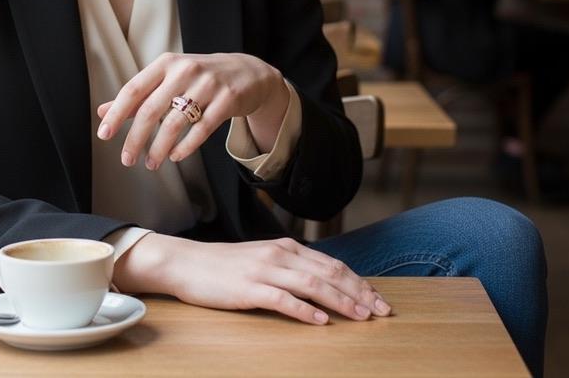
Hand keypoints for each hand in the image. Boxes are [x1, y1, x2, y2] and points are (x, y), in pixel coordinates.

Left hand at [96, 52, 284, 170]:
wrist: (247, 72)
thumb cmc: (200, 77)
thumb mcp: (169, 78)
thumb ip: (138, 95)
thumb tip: (102, 112)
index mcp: (166, 63)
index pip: (134, 89)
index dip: (116, 113)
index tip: (104, 135)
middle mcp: (185, 70)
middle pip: (151, 109)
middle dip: (135, 138)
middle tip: (126, 159)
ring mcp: (208, 85)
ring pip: (175, 122)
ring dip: (159, 148)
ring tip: (151, 163)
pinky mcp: (227, 100)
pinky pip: (201, 129)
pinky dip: (185, 147)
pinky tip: (175, 156)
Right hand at [114, 233, 391, 323]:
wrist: (187, 263)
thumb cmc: (225, 266)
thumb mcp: (263, 260)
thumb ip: (291, 268)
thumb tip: (322, 284)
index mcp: (286, 247)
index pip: (331, 264)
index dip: (358, 282)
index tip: (378, 299)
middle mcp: (280, 254)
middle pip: (329, 273)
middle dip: (359, 292)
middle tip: (381, 311)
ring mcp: (265, 270)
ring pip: (312, 285)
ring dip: (340, 302)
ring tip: (361, 316)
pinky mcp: (249, 288)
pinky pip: (283, 299)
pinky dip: (304, 310)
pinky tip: (320, 322)